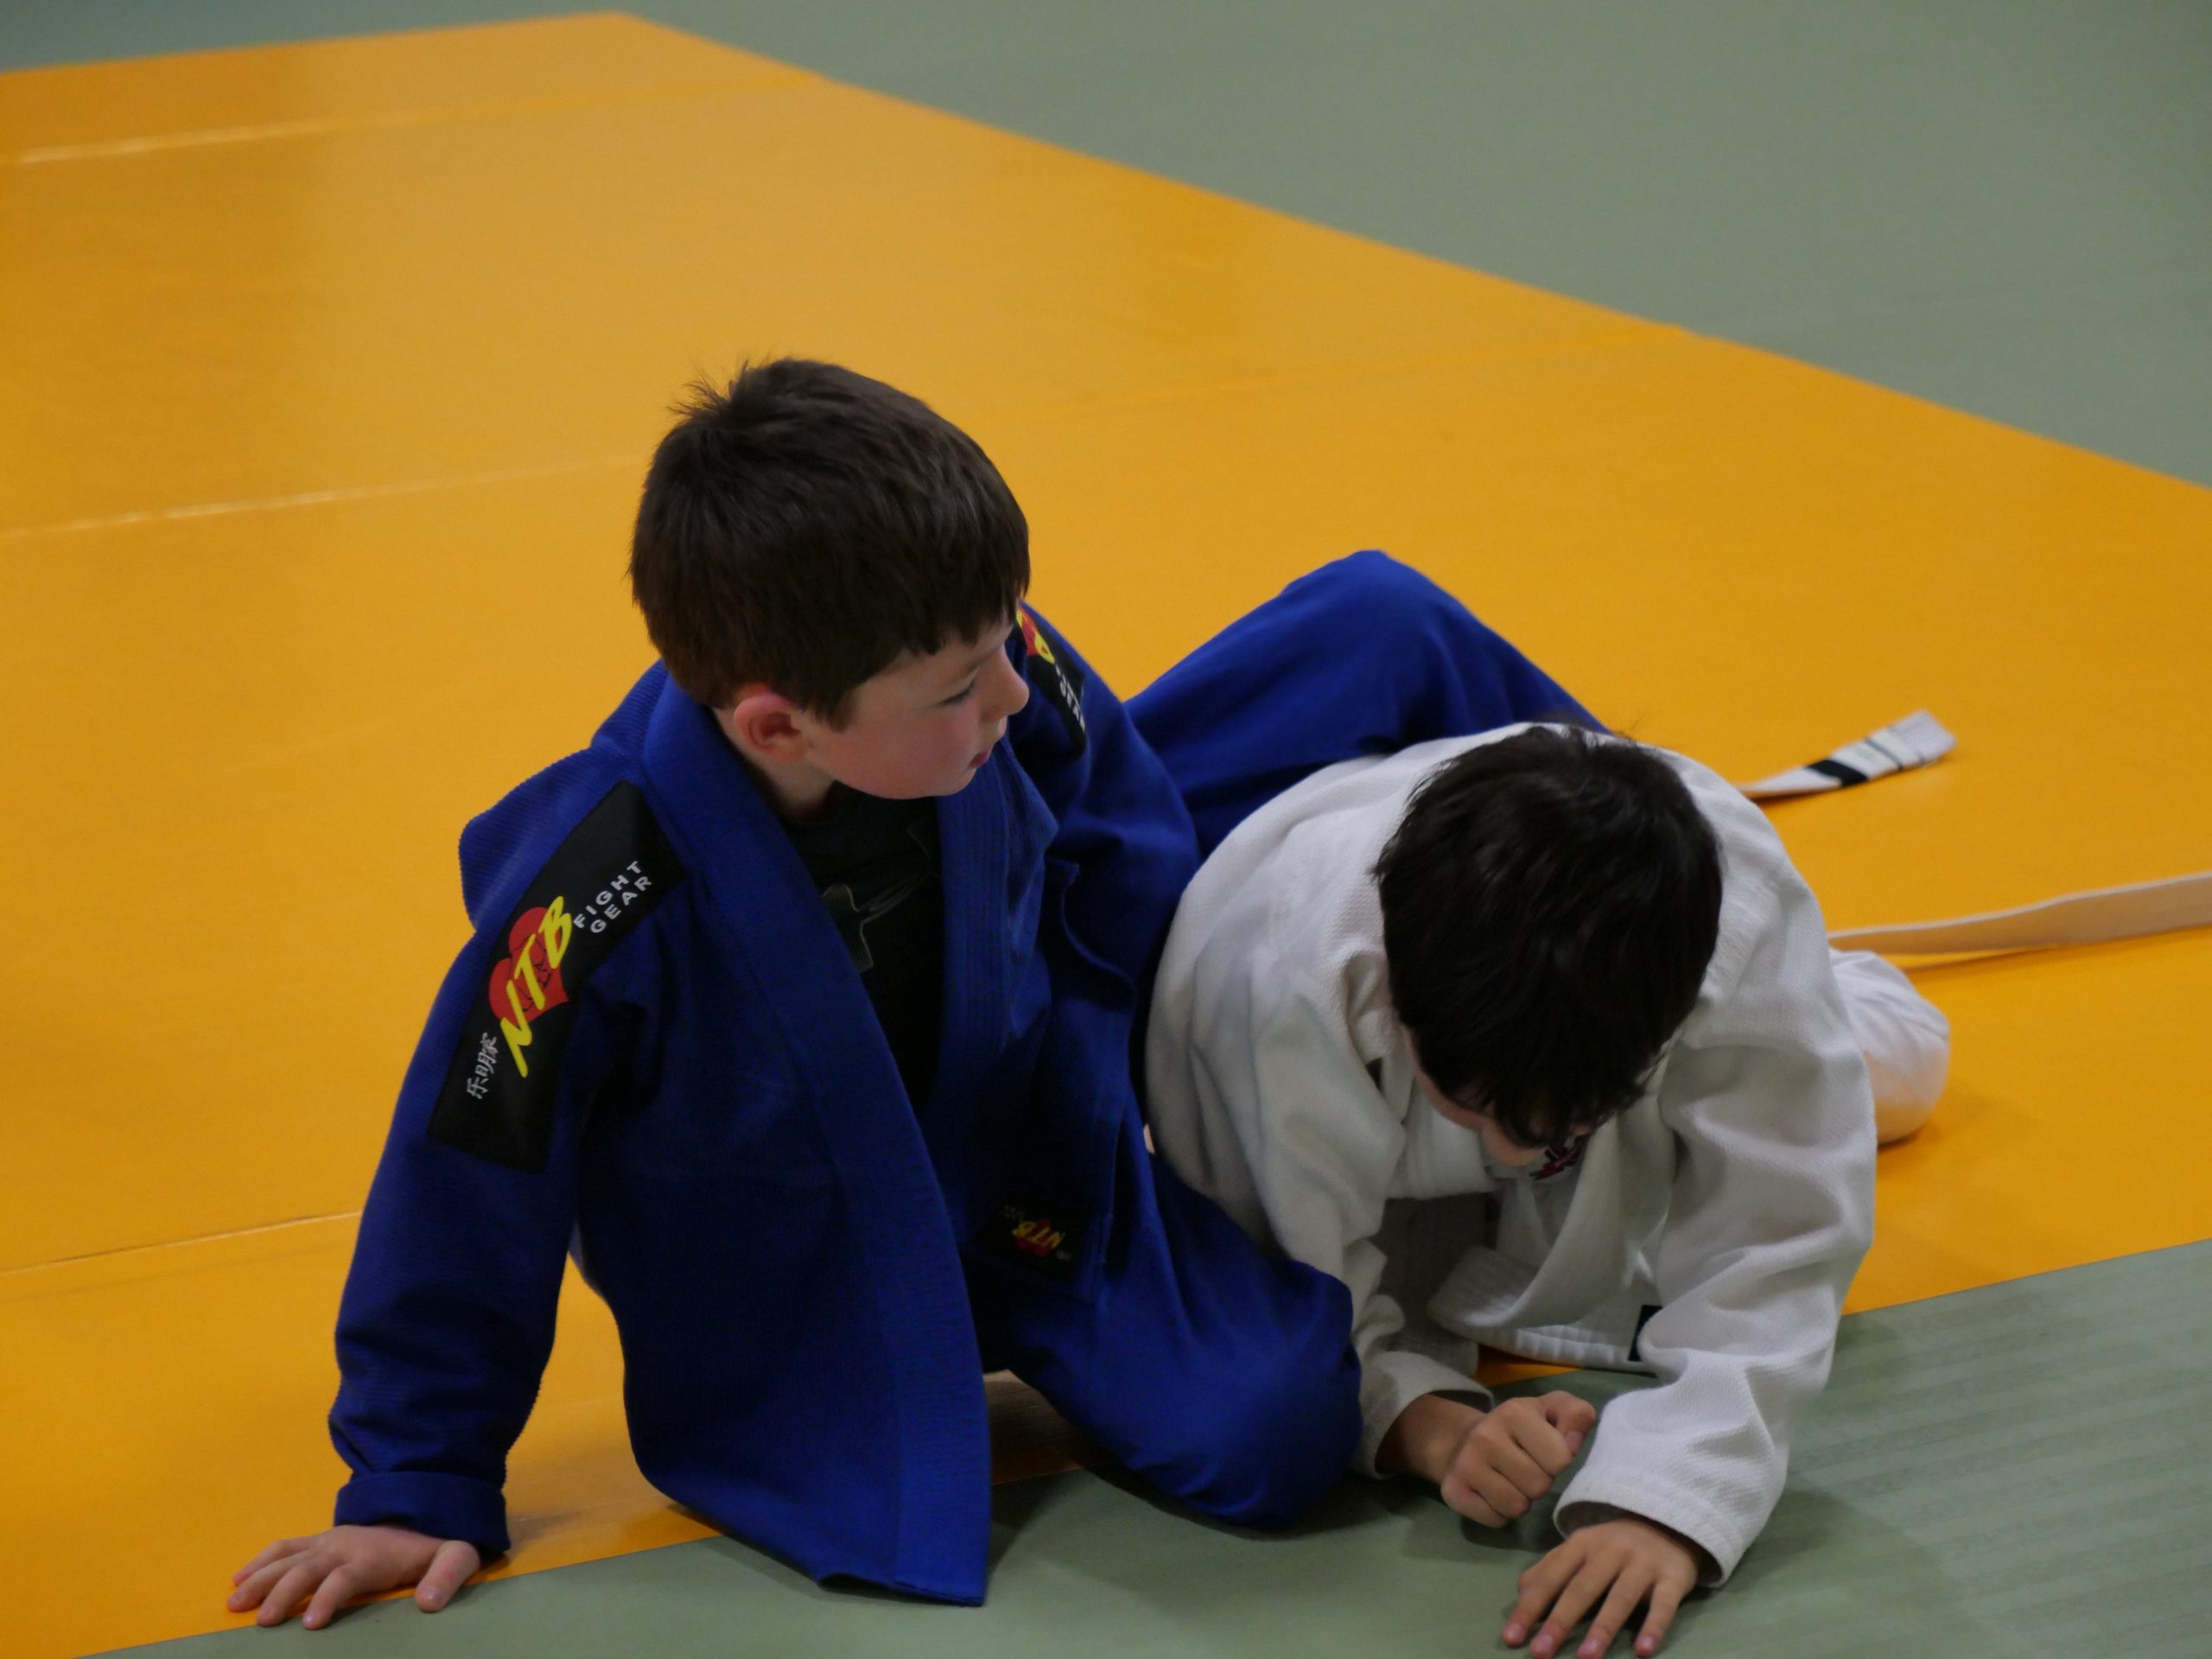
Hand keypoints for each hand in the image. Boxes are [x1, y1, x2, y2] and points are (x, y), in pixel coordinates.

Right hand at [227, 1524, 480, 1629]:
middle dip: (283, 1593)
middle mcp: (344, 1546)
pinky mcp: (318, 1539)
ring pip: (287, 1558)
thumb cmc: (434, 1544)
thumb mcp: (456, 1555)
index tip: (311, 1623)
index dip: (329, 1598)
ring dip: (260, 1579)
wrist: (424, 1506)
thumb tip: (429, 1603)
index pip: (347, 1577)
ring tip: (235, 1604)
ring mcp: (327, 1540)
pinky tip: (237, 1579)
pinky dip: (259, 1561)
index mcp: (374, 1556)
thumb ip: (447, 1576)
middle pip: (308, 1569)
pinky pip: (284, 1547)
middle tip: (263, 1622)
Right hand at [1431, 1391, 1596, 1527]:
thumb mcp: (1553, 1410)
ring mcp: (1466, 1464)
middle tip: (1527, 1469)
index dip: (1558, 1460)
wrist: (1465, 1439)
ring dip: (1521, 1500)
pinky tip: (1493, 1493)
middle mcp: (1485, 1435)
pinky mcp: (1453, 1490)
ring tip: (1511, 1481)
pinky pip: (1496, 1520)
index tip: (1544, 1452)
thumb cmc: (1522, 1429)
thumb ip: (1577, 1416)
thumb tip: (1573, 1444)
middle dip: (1539, 1482)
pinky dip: (1500, 1513)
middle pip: (1539, 1487)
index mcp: (1514, 1412)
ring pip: (1517, 1507)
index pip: (1560, 1459)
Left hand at [1503, 1516, 1700, 1658]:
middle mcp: (1609, 1550)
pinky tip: (1643, 1651)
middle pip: (1581, 1588)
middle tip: (1539, 1653)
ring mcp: (1642, 1563)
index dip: (1529, 1608)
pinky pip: (1663, 1605)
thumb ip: (1550, 1570)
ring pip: (1620, 1597)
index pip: (1550, 1578)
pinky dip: (1654, 1627)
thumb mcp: (1579, 1550)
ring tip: (1586, 1657)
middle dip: (1559, 1621)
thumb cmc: (1613, 1547)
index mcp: (1581, 1544)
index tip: (1511, 1638)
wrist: (1668, 1523)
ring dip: (1602, 1628)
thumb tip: (1521, 1597)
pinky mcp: (1672, 1578)